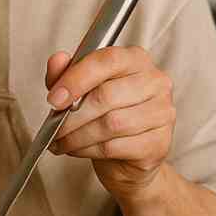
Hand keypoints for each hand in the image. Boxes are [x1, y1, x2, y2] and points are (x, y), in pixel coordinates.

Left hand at [43, 46, 175, 202]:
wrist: (127, 157)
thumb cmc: (103, 113)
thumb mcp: (79, 88)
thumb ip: (65, 72)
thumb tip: (57, 60)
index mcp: (135, 59)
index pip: (106, 60)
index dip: (76, 79)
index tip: (53, 98)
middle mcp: (155, 82)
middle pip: (106, 96)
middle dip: (72, 115)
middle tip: (53, 126)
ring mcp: (162, 113)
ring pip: (110, 124)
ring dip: (77, 136)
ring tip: (61, 141)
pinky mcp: (159, 143)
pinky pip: (115, 146)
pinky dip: (88, 150)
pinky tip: (77, 150)